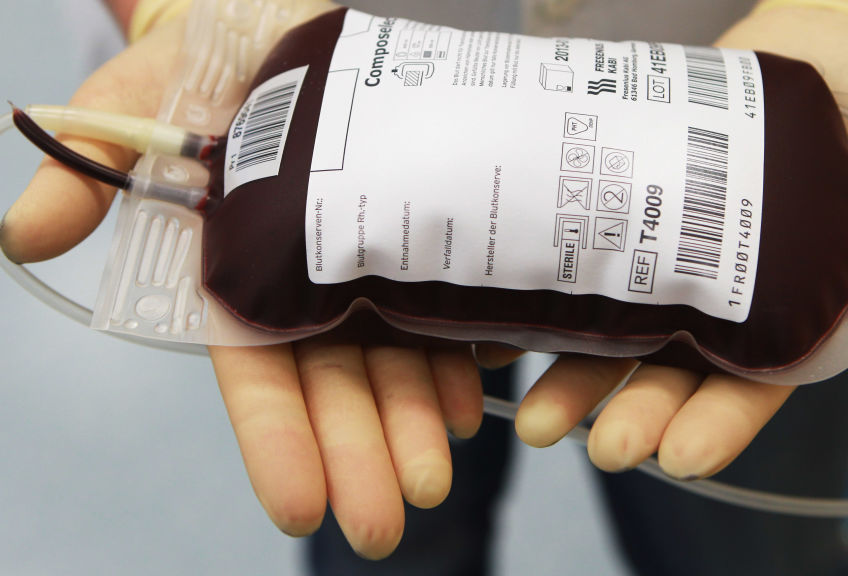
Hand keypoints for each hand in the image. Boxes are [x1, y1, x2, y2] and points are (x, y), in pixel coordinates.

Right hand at [0, 19, 483, 558]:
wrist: (276, 27)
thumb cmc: (199, 66)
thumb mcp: (133, 106)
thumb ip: (88, 170)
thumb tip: (21, 235)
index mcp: (233, 280)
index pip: (252, 378)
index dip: (274, 442)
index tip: (299, 507)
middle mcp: (303, 290)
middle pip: (332, 388)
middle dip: (356, 456)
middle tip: (385, 521)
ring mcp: (363, 271)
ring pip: (390, 364)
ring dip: (411, 425)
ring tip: (432, 477)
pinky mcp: (413, 241)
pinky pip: (438, 311)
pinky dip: (454, 359)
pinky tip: (467, 402)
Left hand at [498, 2, 847, 478]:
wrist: (833, 41)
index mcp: (796, 315)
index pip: (756, 388)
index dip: (721, 423)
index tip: (680, 455)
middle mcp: (727, 300)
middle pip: (673, 373)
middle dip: (629, 410)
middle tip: (582, 438)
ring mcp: (677, 257)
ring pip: (620, 332)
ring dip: (576, 374)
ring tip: (531, 410)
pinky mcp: (640, 212)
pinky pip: (592, 260)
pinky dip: (551, 297)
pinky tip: (507, 326)